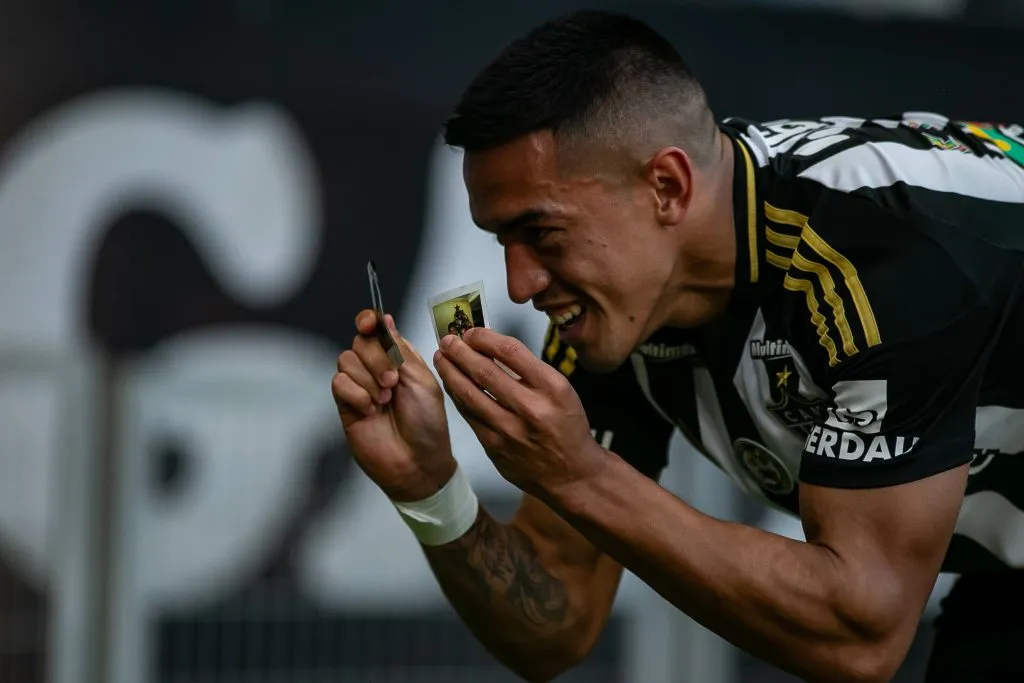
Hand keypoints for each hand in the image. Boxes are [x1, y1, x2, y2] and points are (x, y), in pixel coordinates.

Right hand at [332, 311, 455, 500]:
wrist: (417, 462)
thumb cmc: (427, 423)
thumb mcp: (422, 380)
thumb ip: (400, 349)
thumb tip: (385, 318)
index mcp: (399, 358)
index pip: (375, 329)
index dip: (368, 322)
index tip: (369, 324)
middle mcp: (377, 369)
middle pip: (360, 341)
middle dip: (376, 358)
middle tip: (393, 382)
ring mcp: (361, 386)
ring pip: (346, 360)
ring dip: (368, 379)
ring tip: (385, 401)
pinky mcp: (346, 405)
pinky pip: (338, 383)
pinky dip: (356, 394)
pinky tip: (370, 411)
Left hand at [432, 327, 605, 503]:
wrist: (571, 474)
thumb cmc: (566, 427)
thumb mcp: (562, 390)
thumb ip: (529, 370)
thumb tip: (490, 346)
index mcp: (552, 387)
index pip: (510, 351)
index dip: (484, 337)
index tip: (472, 332)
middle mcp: (531, 408)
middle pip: (484, 370)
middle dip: (460, 351)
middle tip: (448, 340)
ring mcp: (510, 430)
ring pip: (469, 394)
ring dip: (450, 372)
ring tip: (441, 358)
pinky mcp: (494, 447)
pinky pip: (469, 415)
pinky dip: (457, 396)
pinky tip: (451, 384)